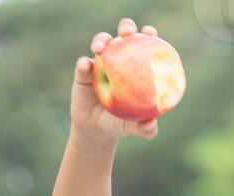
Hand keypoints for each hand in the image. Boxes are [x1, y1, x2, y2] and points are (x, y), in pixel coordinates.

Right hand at [70, 19, 161, 142]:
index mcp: (136, 65)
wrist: (95, 129)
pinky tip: (85, 66)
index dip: (148, 34)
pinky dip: (83, 63)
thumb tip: (151, 126)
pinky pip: (82, 64)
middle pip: (123, 35)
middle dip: (126, 27)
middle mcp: (119, 58)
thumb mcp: (131, 127)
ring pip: (101, 43)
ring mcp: (100, 62)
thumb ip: (143, 127)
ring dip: (101, 40)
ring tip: (100, 48)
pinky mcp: (83, 72)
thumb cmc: (119, 123)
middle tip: (127, 34)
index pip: (144, 44)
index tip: (151, 33)